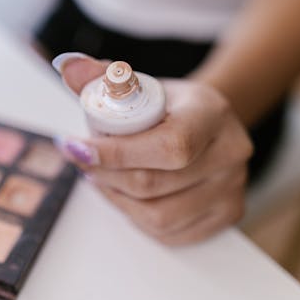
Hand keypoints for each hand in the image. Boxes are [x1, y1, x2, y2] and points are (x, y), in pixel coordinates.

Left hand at [53, 54, 252, 244]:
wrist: (209, 123)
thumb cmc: (171, 105)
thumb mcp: (140, 83)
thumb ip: (101, 76)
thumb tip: (68, 65)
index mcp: (212, 113)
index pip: (168, 145)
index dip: (116, 154)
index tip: (77, 147)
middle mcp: (230, 153)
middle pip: (154, 184)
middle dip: (106, 175)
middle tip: (82, 161)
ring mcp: (232, 188)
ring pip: (158, 217)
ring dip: (117, 200)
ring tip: (101, 178)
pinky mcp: (227, 215)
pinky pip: (170, 234)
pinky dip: (137, 218)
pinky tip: (125, 196)